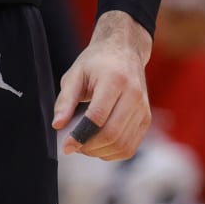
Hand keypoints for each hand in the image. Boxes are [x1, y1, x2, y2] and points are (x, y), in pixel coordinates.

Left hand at [52, 11, 152, 160]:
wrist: (124, 51)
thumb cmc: (96, 62)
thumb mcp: (75, 74)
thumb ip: (65, 100)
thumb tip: (58, 125)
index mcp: (114, 80)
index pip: (98, 116)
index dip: (80, 135)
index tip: (66, 145)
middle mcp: (133, 95)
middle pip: (112, 134)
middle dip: (90, 146)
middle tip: (74, 146)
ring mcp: (143, 109)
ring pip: (123, 145)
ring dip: (101, 152)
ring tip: (84, 145)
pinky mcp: (146, 119)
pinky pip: (131, 146)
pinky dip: (113, 152)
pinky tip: (99, 145)